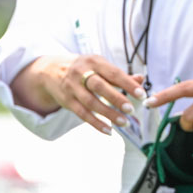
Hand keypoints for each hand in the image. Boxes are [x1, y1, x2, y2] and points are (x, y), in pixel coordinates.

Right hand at [10, 54, 144, 134]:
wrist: (50, 71)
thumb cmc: (85, 68)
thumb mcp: (100, 66)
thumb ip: (120, 75)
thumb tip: (141, 79)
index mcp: (94, 62)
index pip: (113, 73)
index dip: (128, 84)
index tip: (142, 94)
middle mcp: (81, 73)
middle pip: (99, 87)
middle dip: (116, 99)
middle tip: (132, 110)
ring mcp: (72, 88)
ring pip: (90, 103)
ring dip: (108, 114)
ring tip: (125, 122)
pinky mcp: (66, 101)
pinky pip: (82, 114)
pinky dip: (96, 123)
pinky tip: (109, 131)